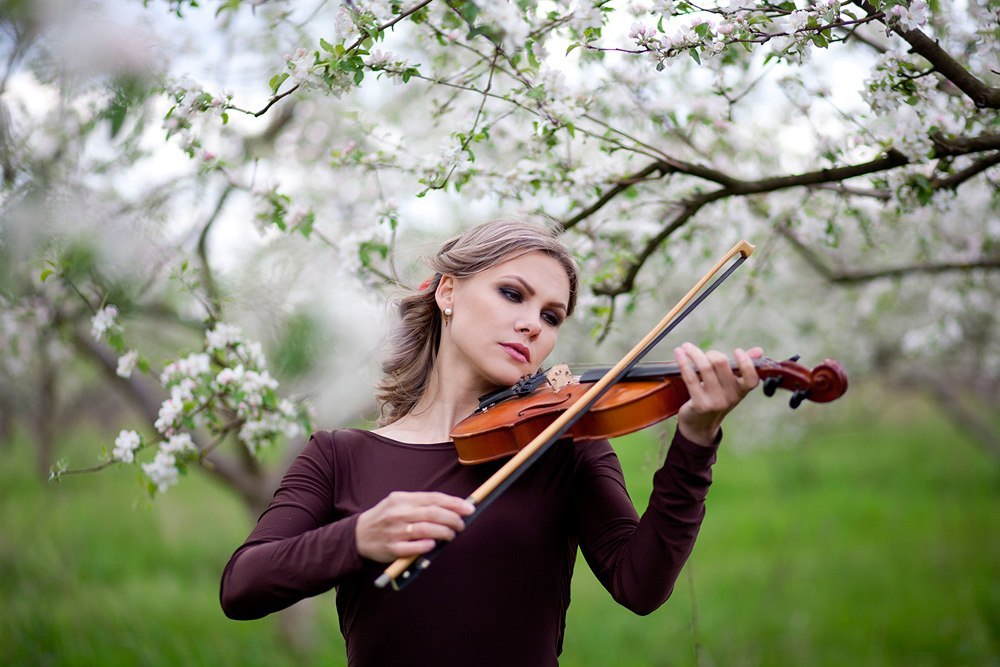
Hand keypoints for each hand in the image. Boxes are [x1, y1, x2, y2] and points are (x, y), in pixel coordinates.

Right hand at [355, 491, 475, 562]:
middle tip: (462, 524)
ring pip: (426, 530)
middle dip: (452, 518)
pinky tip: (434, 545)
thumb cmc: (386, 518)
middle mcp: (398, 513)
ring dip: (444, 532)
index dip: (454, 503)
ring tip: (451, 535)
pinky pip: (413, 548)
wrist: (358, 535)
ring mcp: (394, 531)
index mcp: (402, 499)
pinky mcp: (392, 548)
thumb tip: (453, 508)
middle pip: (432, 513)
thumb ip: (422, 504)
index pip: (433, 498)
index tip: (469, 508)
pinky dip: (427, 546)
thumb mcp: (399, 503)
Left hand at [673, 342, 761, 446]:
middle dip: (710, 353)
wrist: (700, 426)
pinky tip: (679, 354)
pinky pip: (690, 377)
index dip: (746, 363)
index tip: (737, 351)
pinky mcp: (699, 404)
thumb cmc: (716, 399)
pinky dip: (683, 362)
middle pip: (721, 363)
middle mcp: (731, 397)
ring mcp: (715, 401)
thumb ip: (742, 368)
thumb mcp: (731, 387)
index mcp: (741, 391)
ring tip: (685, 347)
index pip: (751, 378)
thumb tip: (758, 350)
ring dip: (693, 353)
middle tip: (701, 353)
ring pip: (704, 367)